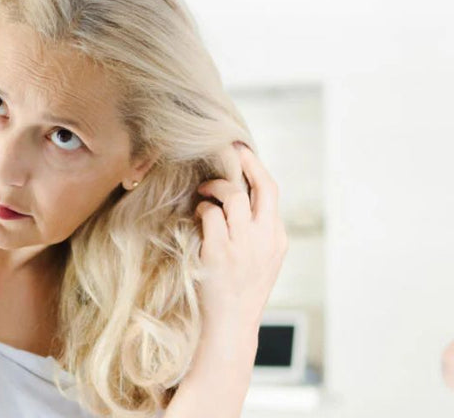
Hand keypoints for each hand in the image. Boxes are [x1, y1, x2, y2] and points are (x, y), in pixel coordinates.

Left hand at [195, 142, 287, 336]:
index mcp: (277, 238)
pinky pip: (210, 215)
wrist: (230, 324)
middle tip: (226, 149)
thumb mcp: (260, 260)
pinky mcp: (220, 252)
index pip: (271, 192)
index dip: (256, 168)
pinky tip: (197, 215)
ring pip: (233, 196)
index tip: (243, 152)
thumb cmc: (238, 290)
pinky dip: (202, 209)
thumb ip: (256, 231)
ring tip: (204, 191)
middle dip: (244, 161)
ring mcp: (244, 245)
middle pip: (260, 187)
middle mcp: (265, 238)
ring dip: (215, 187)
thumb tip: (240, 198)